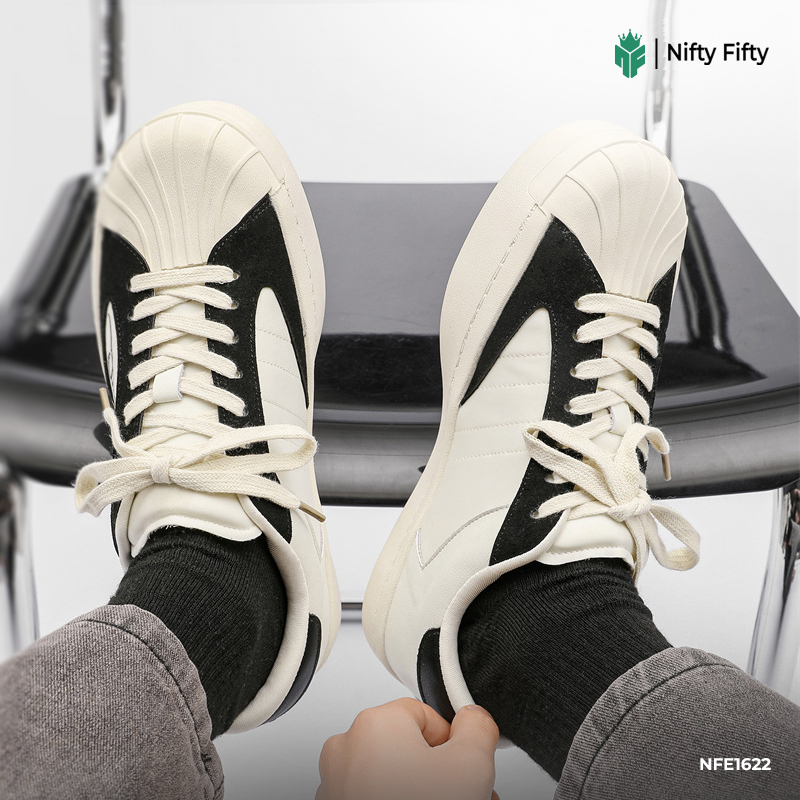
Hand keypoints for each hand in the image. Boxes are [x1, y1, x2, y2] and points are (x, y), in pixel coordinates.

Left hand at [316, 698, 499, 799]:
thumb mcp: (470, 763)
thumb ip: (477, 727)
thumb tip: (474, 717)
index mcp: (375, 724)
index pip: (426, 716)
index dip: (454, 744)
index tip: (468, 768)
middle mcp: (347, 750)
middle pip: (410, 751)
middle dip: (443, 776)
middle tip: (469, 798)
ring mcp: (336, 787)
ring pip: (393, 780)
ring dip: (425, 793)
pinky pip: (375, 798)